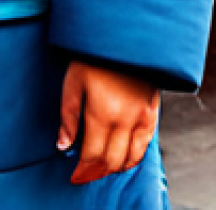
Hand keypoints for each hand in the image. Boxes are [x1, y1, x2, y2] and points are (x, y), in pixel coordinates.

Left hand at [58, 60, 158, 184]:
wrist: (123, 39)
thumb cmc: (92, 57)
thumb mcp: (72, 83)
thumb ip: (68, 117)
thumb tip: (63, 146)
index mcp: (102, 113)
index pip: (94, 155)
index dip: (83, 170)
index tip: (74, 176)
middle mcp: (126, 120)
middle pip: (113, 160)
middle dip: (98, 171)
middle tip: (85, 173)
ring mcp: (142, 118)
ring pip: (132, 157)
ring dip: (116, 167)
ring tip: (101, 167)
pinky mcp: (152, 114)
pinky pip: (146, 145)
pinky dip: (134, 156)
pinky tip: (123, 156)